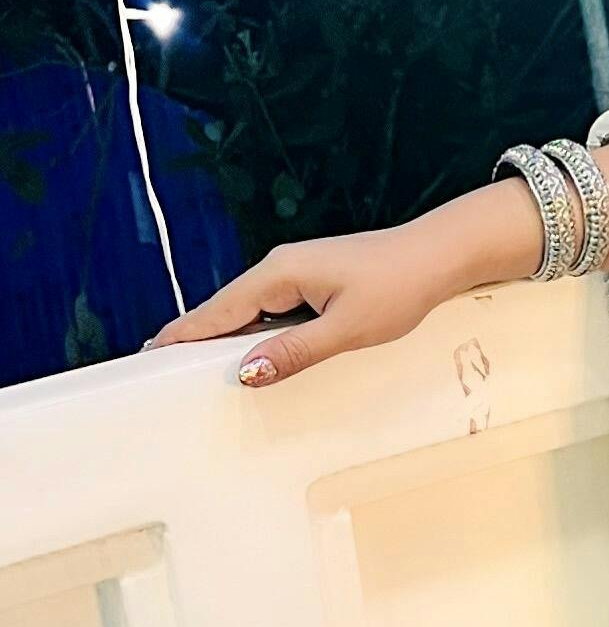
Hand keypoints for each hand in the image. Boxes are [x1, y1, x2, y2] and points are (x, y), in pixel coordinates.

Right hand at [144, 220, 461, 386]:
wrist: (438, 255)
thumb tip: (248, 371)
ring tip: (196, 365)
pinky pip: (273, 309)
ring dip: (228, 336)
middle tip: (161, 367)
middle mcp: (281, 267)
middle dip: (197, 337)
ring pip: (250, 310)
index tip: (151, 352)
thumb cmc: (399, 286)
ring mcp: (297, 272)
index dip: (185, 334)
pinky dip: (256, 330)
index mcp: (280, 274)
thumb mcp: (346, 329)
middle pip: (228, 309)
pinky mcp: (313, 280)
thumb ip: (295, 351)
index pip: (220, 310)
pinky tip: (252, 350)